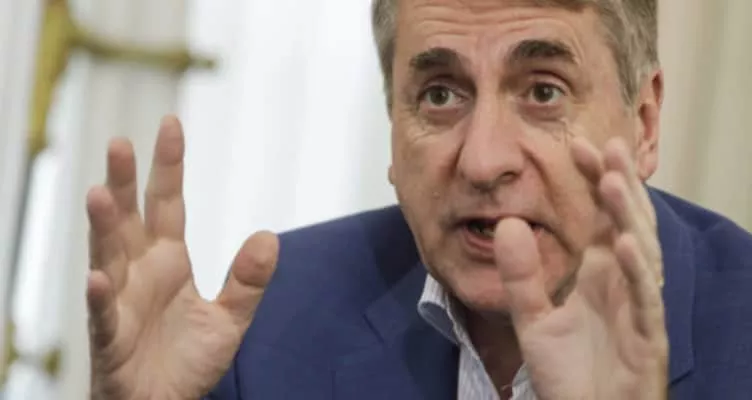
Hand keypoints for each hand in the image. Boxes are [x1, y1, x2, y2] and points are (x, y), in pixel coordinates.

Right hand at [86, 116, 278, 399]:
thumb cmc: (188, 363)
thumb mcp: (230, 320)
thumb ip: (248, 280)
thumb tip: (270, 236)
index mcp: (169, 262)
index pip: (167, 203)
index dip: (168, 166)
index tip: (171, 124)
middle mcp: (140, 274)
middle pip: (129, 220)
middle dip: (123, 182)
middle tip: (119, 143)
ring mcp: (121, 303)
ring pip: (107, 257)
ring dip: (103, 228)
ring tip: (99, 194)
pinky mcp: (112, 340)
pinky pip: (103, 316)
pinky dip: (98, 297)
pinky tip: (97, 278)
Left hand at [494, 137, 667, 399]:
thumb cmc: (567, 371)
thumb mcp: (533, 318)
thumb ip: (519, 274)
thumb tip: (505, 224)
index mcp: (597, 271)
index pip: (597, 215)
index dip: (591, 181)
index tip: (576, 145)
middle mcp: (622, 280)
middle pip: (625, 221)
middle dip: (617, 184)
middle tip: (606, 146)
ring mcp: (638, 305)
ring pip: (641, 251)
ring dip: (627, 216)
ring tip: (612, 181)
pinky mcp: (647, 336)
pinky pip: (644, 299)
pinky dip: (637, 270)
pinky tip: (624, 244)